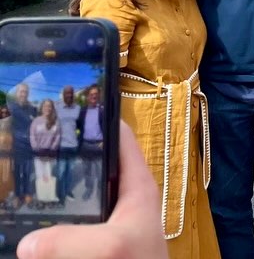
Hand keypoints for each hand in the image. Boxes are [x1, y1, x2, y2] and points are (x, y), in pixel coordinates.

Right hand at [17, 123, 167, 258]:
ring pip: (74, 197)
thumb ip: (73, 241)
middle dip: (60, 158)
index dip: (94, 118)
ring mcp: (106, 222)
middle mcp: (121, 198)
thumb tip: (26, 244)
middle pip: (89, 166)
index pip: (118, 137)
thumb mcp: (112, 248)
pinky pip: (66, 227)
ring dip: (49, 193)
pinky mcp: (93, 243)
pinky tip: (21, 222)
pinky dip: (47, 225)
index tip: (59, 109)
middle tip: (26, 148)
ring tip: (16, 181)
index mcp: (136, 185)